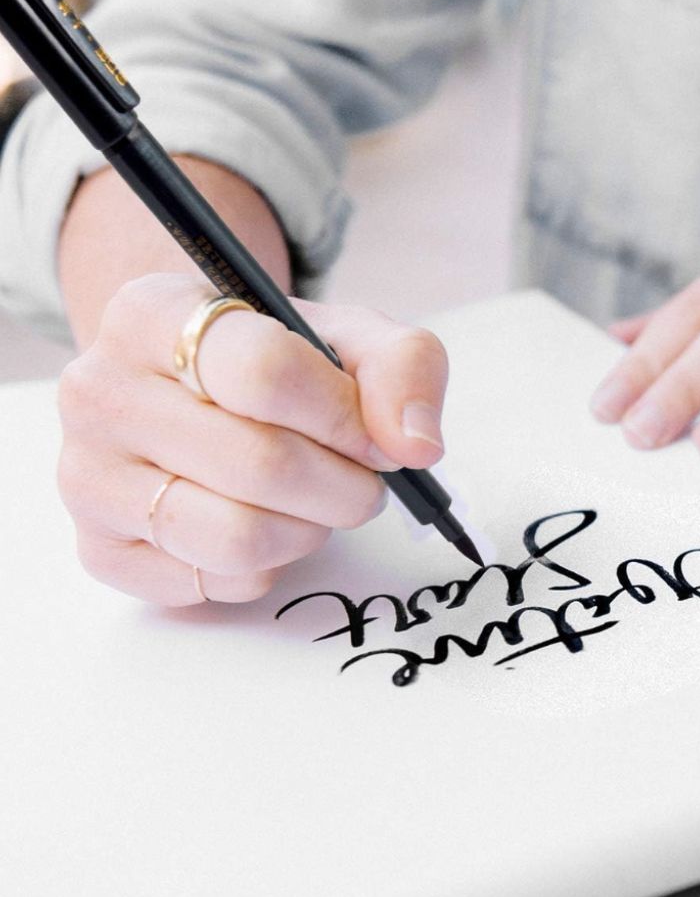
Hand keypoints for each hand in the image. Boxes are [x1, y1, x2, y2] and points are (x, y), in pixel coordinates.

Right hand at [57, 273, 448, 605]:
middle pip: (261, 465)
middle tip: (361, 479)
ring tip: (318, 502)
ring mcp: (88, 477)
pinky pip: (213, 583)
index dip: (344, 418)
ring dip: (310, 530)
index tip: (374, 436)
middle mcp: (100, 391)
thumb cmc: (277, 361)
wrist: (193, 390)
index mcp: (151, 313)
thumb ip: (404, 367)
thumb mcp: (350, 335)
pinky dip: (269, 565)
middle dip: (345, 486)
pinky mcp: (100, 549)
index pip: (264, 374)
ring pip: (237, 538)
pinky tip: (268, 523)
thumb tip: (415, 447)